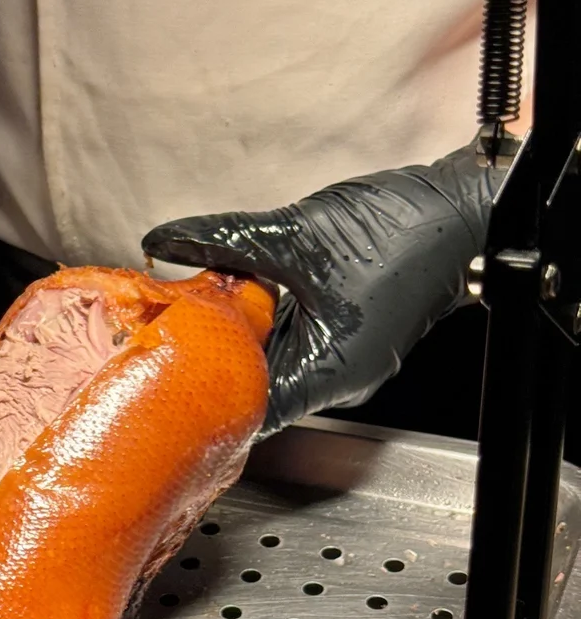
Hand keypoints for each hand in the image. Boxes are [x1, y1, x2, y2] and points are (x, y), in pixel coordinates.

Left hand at [143, 146, 499, 434]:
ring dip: (236, 335)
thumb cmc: (403, 231)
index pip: (248, 410)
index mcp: (327, 373)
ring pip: (272, 358)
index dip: (201, 393)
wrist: (459, 208)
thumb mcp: (292, 233)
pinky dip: (263, 321)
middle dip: (211, 358)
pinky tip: (237, 295)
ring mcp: (343, 358)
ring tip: (192, 311)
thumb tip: (165, 241)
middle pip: (256, 384)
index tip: (160, 376)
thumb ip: (222, 241)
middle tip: (163, 335)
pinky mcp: (346, 334)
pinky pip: (292, 339)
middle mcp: (336, 378)